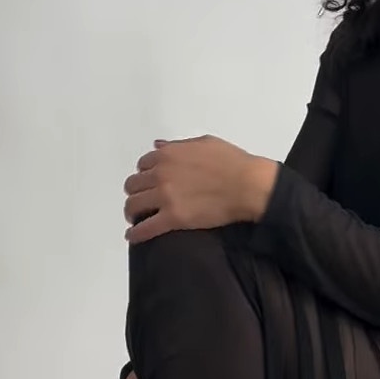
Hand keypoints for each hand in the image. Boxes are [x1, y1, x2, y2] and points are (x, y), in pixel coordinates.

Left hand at [123, 136, 277, 243]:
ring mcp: (165, 197)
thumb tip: (158, 145)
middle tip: (143, 200)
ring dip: (132, 211)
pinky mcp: (173, 218)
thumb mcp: (204, 143)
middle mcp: (160, 174)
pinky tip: (132, 236)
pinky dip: (135, 234)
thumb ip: (178, 145)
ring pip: (133, 205)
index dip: (145, 173)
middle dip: (136, 192)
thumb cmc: (232, 162)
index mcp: (167, 155)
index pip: (142, 165)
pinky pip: (145, 228)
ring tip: (137, 217)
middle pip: (133, 185)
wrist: (247, 185)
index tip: (149, 181)